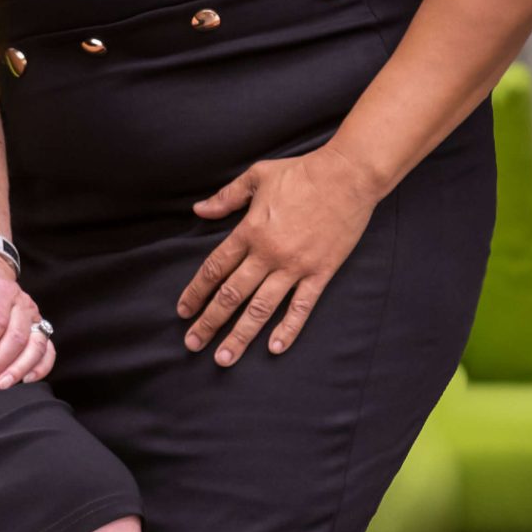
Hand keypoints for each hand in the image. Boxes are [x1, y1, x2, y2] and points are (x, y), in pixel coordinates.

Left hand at [0, 249, 55, 389]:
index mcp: (1, 290)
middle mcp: (22, 304)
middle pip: (16, 337)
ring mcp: (35, 318)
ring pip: (35, 346)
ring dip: (18, 369)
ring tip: (0, 385)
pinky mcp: (41, 330)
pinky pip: (48, 351)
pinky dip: (40, 368)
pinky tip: (25, 381)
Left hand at [178, 144, 380, 364]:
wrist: (348, 175)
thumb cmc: (302, 173)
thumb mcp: (257, 177)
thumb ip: (226, 197)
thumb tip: (199, 210)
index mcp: (250, 231)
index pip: (214, 269)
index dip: (195, 292)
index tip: (183, 311)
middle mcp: (268, 254)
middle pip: (231, 295)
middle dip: (209, 322)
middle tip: (193, 343)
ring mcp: (295, 266)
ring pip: (261, 308)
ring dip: (240, 335)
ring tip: (224, 358)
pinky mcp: (320, 272)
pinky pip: (301, 307)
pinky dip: (288, 329)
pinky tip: (274, 348)